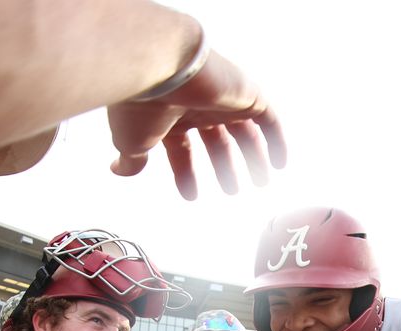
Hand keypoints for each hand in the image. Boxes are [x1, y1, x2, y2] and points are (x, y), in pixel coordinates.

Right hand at [108, 52, 286, 199]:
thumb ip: (131, 158)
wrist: (162, 66)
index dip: (186, 172)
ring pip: (244, 132)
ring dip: (253, 158)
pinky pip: (268, 119)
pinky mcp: (246, 95)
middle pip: (217, 141)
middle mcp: (196, 106)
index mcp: (169, 116)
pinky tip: (281, 162)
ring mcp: (223, 100)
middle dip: (225, 167)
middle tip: (233, 189)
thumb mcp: (130, 140)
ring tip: (261, 181)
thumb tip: (119, 170)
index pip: (182, 149)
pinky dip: (276, 140)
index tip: (191, 195)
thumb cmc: (141, 103)